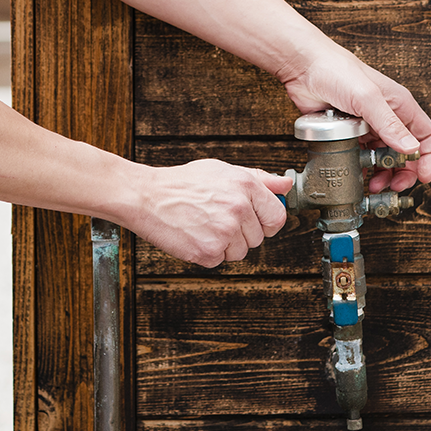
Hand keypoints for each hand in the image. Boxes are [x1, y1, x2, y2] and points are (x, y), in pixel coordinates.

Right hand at [124, 159, 292, 267]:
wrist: (145, 196)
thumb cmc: (180, 183)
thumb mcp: (220, 170)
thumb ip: (257, 179)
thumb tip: (285, 185)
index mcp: (244, 186)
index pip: (277, 216)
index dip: (266, 221)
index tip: (254, 220)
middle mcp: (238, 209)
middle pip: (258, 238)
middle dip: (240, 232)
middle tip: (215, 217)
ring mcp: (224, 232)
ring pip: (241, 252)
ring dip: (225, 244)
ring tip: (203, 225)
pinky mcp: (209, 252)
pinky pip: (220, 260)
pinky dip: (208, 252)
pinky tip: (194, 234)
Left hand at [278, 47, 430, 192]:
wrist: (302, 67)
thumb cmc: (336, 70)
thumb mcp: (367, 98)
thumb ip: (389, 124)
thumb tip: (411, 149)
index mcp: (400, 105)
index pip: (427, 136)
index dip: (429, 158)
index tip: (424, 177)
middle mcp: (386, 116)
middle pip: (406, 152)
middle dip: (404, 172)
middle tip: (394, 187)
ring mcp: (367, 125)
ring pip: (383, 156)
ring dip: (382, 174)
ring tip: (374, 185)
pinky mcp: (348, 131)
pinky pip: (361, 154)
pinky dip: (363, 167)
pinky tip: (358, 175)